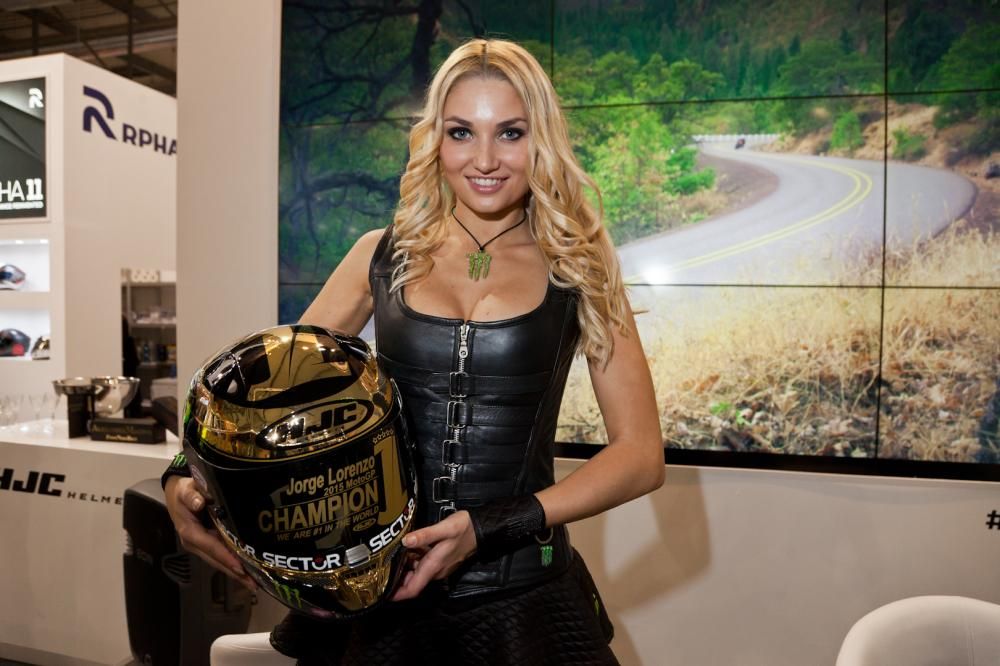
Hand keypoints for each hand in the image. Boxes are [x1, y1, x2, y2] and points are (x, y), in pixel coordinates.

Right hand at [163, 476, 255, 590]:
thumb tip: (199, 502)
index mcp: (189, 532)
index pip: (210, 547)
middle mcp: (194, 543)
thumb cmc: (183, 492)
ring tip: (255, 582)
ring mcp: (200, 546)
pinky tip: (247, 571)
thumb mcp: (185, 490)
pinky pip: (220, 556)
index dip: (226, 557)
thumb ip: (191, 495)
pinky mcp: (206, 544)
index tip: (241, 567)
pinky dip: (232, 564)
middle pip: (216, 560)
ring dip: (235, 572)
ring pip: (219, 561)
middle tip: (255, 584)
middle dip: (235, 572)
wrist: (176, 494)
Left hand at [391, 510, 476, 600]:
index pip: (413, 589)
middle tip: (380, 569)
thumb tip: (405, 541)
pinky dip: (413, 559)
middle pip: (412, 582)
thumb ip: (425, 535)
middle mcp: (435, 570)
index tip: (382, 594)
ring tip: (389, 557)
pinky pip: (423, 564)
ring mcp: (439, 566)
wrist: (482, 529)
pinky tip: (407, 547)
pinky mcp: (441, 560)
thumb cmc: (464, 529)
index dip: (397, 594)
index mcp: (433, 566)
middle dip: (397, 579)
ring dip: (404, 567)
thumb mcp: (444, 529)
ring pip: (417, 572)